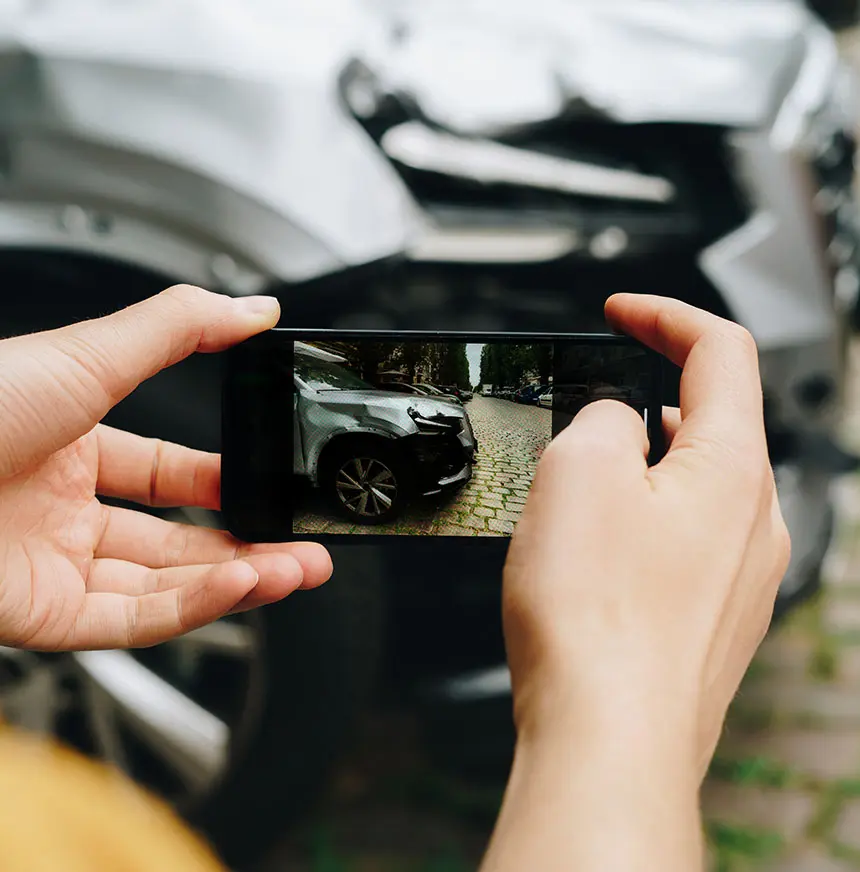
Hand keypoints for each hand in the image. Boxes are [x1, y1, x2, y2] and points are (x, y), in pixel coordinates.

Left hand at [0, 285, 330, 650]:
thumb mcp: (87, 355)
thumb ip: (179, 330)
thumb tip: (253, 309)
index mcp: (71, 447)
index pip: (166, 474)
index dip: (224, 482)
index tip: (271, 485)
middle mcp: (62, 510)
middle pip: (177, 537)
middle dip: (249, 542)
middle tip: (305, 545)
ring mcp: (53, 566)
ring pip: (164, 584)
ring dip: (238, 579)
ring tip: (296, 569)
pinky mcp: (41, 617)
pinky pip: (132, 619)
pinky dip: (194, 606)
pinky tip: (241, 583)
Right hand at [503, 294, 789, 769]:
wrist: (607, 738)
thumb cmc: (597, 620)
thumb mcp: (579, 471)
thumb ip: (603, 418)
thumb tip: (615, 423)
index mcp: (733, 469)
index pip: (722, 351)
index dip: (665, 315)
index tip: (621, 313)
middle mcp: (753, 523)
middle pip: (715, 420)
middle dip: (651, 395)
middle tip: (590, 406)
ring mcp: (740, 578)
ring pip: (698, 485)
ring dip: (644, 465)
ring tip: (586, 483)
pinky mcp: (712, 620)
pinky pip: (685, 543)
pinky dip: (645, 522)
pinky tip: (601, 550)